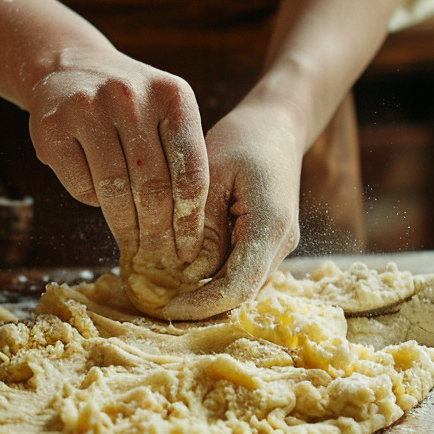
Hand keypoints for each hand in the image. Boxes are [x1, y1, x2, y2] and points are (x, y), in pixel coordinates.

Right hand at [23, 48, 208, 267]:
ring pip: (114, 191)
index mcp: (173, 95)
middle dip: (157, 233)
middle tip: (159, 258)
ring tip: (133, 246)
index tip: (189, 251)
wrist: (68, 69)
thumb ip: (180, 160)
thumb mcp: (165, 114)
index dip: (190, 220)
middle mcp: (130, 96)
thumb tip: (188, 235)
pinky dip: (92, 202)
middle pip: (152, 187)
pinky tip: (99, 200)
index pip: (190, 171)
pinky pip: (81, 186)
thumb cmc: (129, 106)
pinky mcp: (52, 127)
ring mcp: (87, 108)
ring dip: (126, 228)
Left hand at [156, 104, 301, 319]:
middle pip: (239, 295)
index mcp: (268, 225)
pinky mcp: (266, 245)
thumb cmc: (244, 139)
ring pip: (239, 288)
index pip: (236, 286)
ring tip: (162, 292)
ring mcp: (276, 247)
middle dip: (198, 305)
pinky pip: (239, 273)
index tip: (164, 307)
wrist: (278, 126)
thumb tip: (188, 272)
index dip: (200, 304)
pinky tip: (180, 274)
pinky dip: (211, 279)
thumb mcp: (213, 172)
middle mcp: (279, 244)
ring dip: (204, 295)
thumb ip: (203, 222)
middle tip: (154, 305)